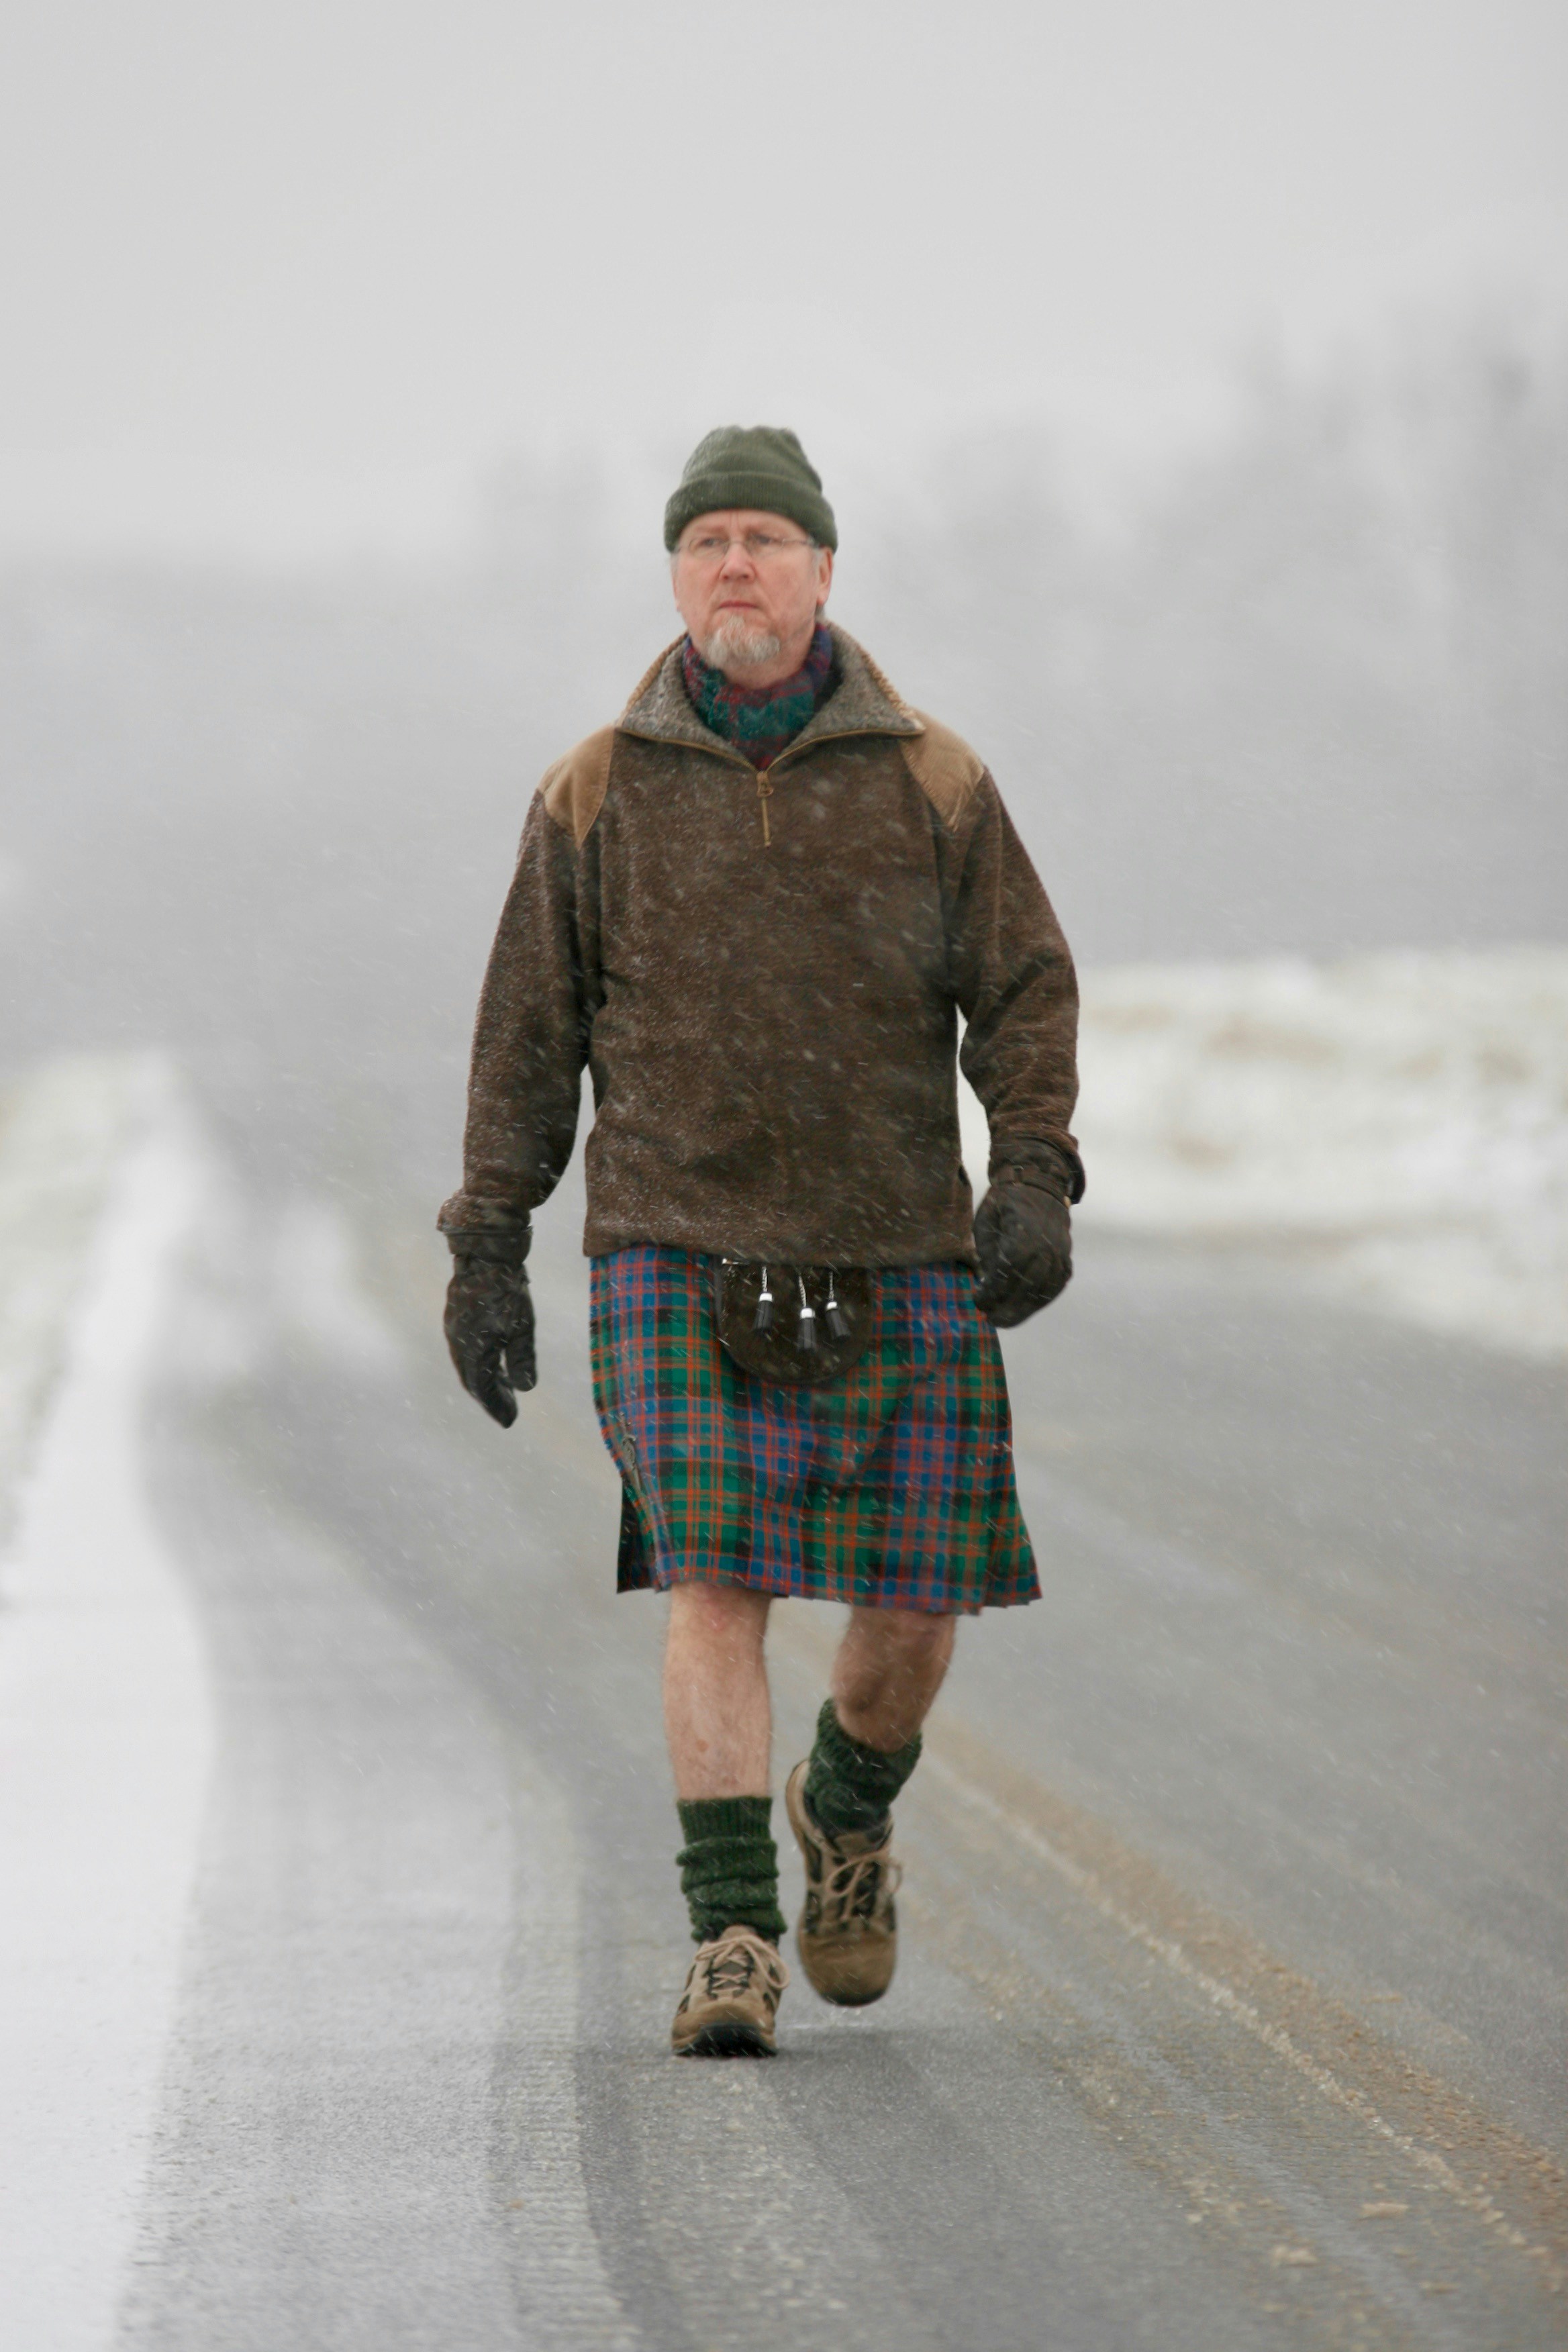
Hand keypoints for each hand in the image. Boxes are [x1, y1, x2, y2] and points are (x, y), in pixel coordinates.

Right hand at [443, 1250, 535, 1425]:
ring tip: (505, 1390)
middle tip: (508, 1411)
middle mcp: (457, 1343)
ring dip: (485, 1380)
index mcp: (472, 1349)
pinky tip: (493, 1362)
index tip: (509, 1421)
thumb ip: (522, 1358)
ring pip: (468, 1365)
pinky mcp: (455, 1318)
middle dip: (490, 1398)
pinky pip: (465, 1350)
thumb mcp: (522, 1325)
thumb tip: (526, 1388)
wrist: (486, 1252)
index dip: (496, 1406)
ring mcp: (454, 1329)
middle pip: (472, 1380)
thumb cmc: (507, 1289)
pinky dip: (479, 1363)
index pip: (482, 1388)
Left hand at [972, 1182, 1071, 1325]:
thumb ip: (988, 1252)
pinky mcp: (1066, 1261)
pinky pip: (1054, 1288)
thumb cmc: (1006, 1203)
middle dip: (1006, 1309)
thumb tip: (988, 1282)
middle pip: (1025, 1291)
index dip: (991, 1294)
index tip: (977, 1300)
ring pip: (1041, 1294)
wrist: (1040, 1184)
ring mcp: (1059, 1256)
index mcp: (1023, 1239)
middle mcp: (1045, 1250)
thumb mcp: (987, 1221)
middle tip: (990, 1320)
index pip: (1005, 1277)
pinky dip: (1040, 1302)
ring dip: (1023, 1311)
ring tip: (1005, 1320)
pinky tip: (1026, 1308)